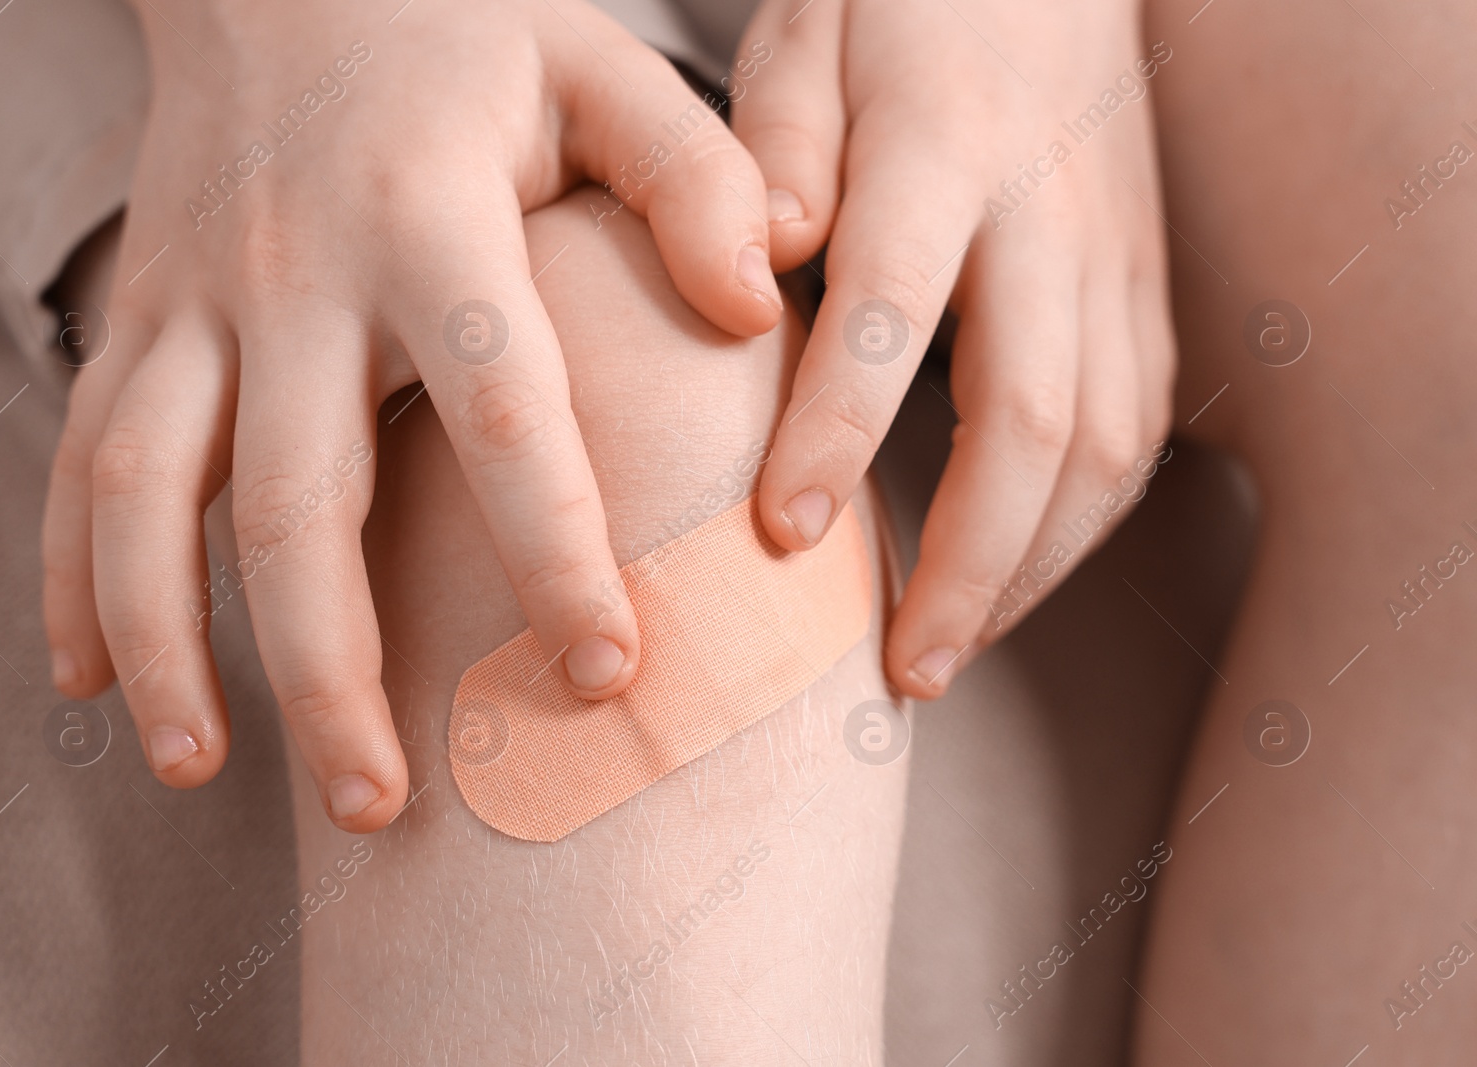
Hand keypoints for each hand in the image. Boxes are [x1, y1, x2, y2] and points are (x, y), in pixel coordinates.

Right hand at [42, 0, 780, 830]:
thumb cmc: (465, 32)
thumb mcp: (594, 65)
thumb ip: (690, 173)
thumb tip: (761, 299)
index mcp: (429, 217)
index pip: (501, 407)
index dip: (556, 549)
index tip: (608, 673)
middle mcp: (294, 273)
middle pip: (297, 498)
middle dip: (332, 665)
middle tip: (384, 807)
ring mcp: (193, 299)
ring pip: (151, 494)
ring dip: (169, 644)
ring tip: (205, 774)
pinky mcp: (135, 315)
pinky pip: (83, 457)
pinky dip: (70, 573)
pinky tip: (88, 684)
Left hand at [732, 0, 1175, 698]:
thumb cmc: (899, 8)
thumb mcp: (807, 35)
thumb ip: (773, 145)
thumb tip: (755, 268)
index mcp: (943, 145)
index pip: (893, 306)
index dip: (838, 432)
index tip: (778, 535)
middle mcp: (1049, 213)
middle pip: (1033, 418)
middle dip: (969, 562)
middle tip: (900, 666)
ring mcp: (1115, 257)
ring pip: (1104, 444)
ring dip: (1030, 570)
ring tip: (947, 653)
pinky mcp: (1145, 290)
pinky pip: (1133, 429)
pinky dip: (1076, 525)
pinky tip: (1011, 576)